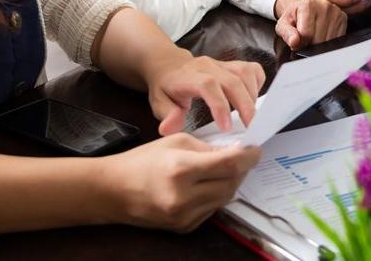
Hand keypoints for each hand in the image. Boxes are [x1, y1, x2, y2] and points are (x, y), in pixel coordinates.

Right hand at [102, 134, 260, 231]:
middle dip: (242, 169)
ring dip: (231, 182)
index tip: (256, 149)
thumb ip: (207, 147)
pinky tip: (210, 182)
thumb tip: (234, 152)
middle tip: (245, 156)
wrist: (114, 191)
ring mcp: (184, 216)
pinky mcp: (184, 228)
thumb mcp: (176, 141)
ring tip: (227, 167)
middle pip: (231, 184)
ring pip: (224, 198)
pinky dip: (216, 194)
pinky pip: (212, 209)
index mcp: (181, 169)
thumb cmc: (142, 160)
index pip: (228, 164)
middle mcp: (184, 197)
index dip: (248, 156)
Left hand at [147, 52, 264, 134]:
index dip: (219, 105)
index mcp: (189, 77)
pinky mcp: (231, 64)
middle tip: (251, 129)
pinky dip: (257, 84)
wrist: (169, 64)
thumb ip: (167, 115)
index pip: (207, 85)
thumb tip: (170, 128)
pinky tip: (252, 99)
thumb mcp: (159, 102)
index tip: (226, 127)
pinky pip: (251, 69)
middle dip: (245, 106)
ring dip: (252, 96)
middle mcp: (207, 66)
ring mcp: (221, 64)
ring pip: (244, 72)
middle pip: (232, 80)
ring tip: (252, 117)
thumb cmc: (167, 86)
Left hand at [274, 0, 346, 49]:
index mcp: (308, 4)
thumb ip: (286, 33)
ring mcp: (336, 12)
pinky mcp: (343, 19)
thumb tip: (294, 42)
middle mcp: (325, 5)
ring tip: (313, 35)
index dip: (300, 42)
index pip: (306, 34)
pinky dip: (329, 42)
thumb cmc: (294, 17)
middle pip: (318, 39)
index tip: (297, 38)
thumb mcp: (284, 24)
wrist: (303, 9)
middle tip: (305, 38)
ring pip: (328, 41)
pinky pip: (337, 40)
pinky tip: (322, 34)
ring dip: (320, 44)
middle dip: (310, 44)